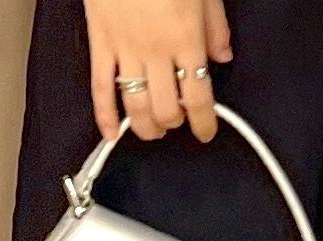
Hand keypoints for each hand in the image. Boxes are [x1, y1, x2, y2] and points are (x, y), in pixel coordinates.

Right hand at [82, 0, 232, 144]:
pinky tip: (110, 134)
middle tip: (179, 120)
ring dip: (147, 127)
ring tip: (154, 129)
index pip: (199, 97)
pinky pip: (100, 87)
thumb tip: (222, 57)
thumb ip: (215, 25)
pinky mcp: (100, 42)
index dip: (204, 123)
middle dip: (176, 122)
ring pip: (136, 106)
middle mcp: (156, 50)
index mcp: (186, 36)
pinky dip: (104, 116)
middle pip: (167, 109)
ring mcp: (125, 49)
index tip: (206, 131)